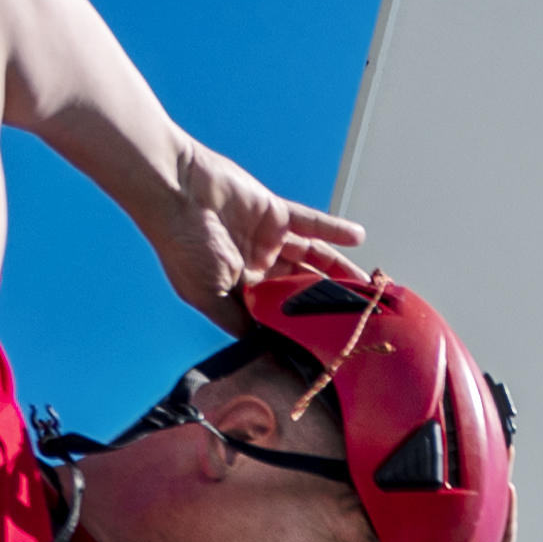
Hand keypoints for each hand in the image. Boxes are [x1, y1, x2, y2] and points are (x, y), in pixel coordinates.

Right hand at [139, 136, 364, 327]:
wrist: (175, 193)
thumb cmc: (183, 246)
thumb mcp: (210, 296)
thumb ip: (239, 321)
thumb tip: (265, 349)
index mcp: (240, 291)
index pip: (279, 313)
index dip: (302, 325)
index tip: (330, 341)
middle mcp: (257, 267)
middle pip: (302, 287)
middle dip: (329, 301)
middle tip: (360, 315)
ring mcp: (267, 239)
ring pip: (313, 258)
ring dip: (339, 270)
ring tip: (367, 286)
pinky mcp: (275, 213)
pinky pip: (311, 223)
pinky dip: (334, 229)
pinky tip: (358, 238)